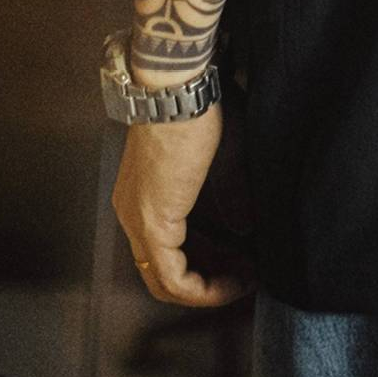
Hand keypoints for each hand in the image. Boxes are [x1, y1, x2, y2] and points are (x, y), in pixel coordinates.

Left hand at [111, 102, 251, 305]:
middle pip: (165, 271)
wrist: (180, 88)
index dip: (204, 262)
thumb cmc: (200, 108)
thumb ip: (231, 197)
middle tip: (245, 274)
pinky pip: (172, 278)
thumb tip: (245, 228)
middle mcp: (132, 213)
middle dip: (210, 277)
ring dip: (208, 287)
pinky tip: (232, 280)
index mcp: (144, 195)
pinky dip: (202, 288)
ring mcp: (138, 221)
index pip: (166, 247)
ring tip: (244, 279)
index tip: (239, 260)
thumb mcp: (223, 158)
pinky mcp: (153, 224)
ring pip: (165, 280)